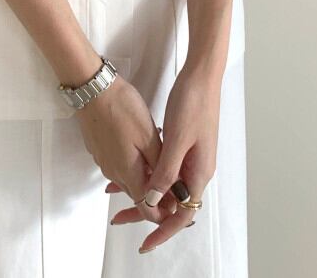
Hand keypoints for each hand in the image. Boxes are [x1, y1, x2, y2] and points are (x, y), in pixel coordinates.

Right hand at [75, 75, 170, 225]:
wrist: (93, 89)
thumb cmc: (122, 109)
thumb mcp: (149, 136)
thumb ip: (160, 166)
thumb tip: (171, 191)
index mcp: (128, 173)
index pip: (146, 209)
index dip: (162, 211)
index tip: (176, 202)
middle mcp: (113, 173)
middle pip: (137, 194)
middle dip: (154, 192)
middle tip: (172, 175)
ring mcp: (103, 161)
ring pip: (127, 179)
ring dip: (143, 175)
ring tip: (158, 156)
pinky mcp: (98, 149)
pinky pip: (117, 165)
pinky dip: (131, 163)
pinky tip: (139, 145)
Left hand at [109, 65, 222, 251]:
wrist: (201, 75)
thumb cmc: (193, 103)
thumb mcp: (177, 139)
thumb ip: (165, 171)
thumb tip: (153, 200)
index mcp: (199, 171)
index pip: (183, 213)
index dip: (163, 229)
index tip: (145, 242)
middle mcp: (197, 167)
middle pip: (172, 202)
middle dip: (146, 212)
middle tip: (119, 219)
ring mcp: (191, 155)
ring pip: (166, 184)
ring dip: (144, 190)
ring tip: (115, 193)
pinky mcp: (184, 143)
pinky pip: (164, 167)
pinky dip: (147, 171)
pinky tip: (129, 168)